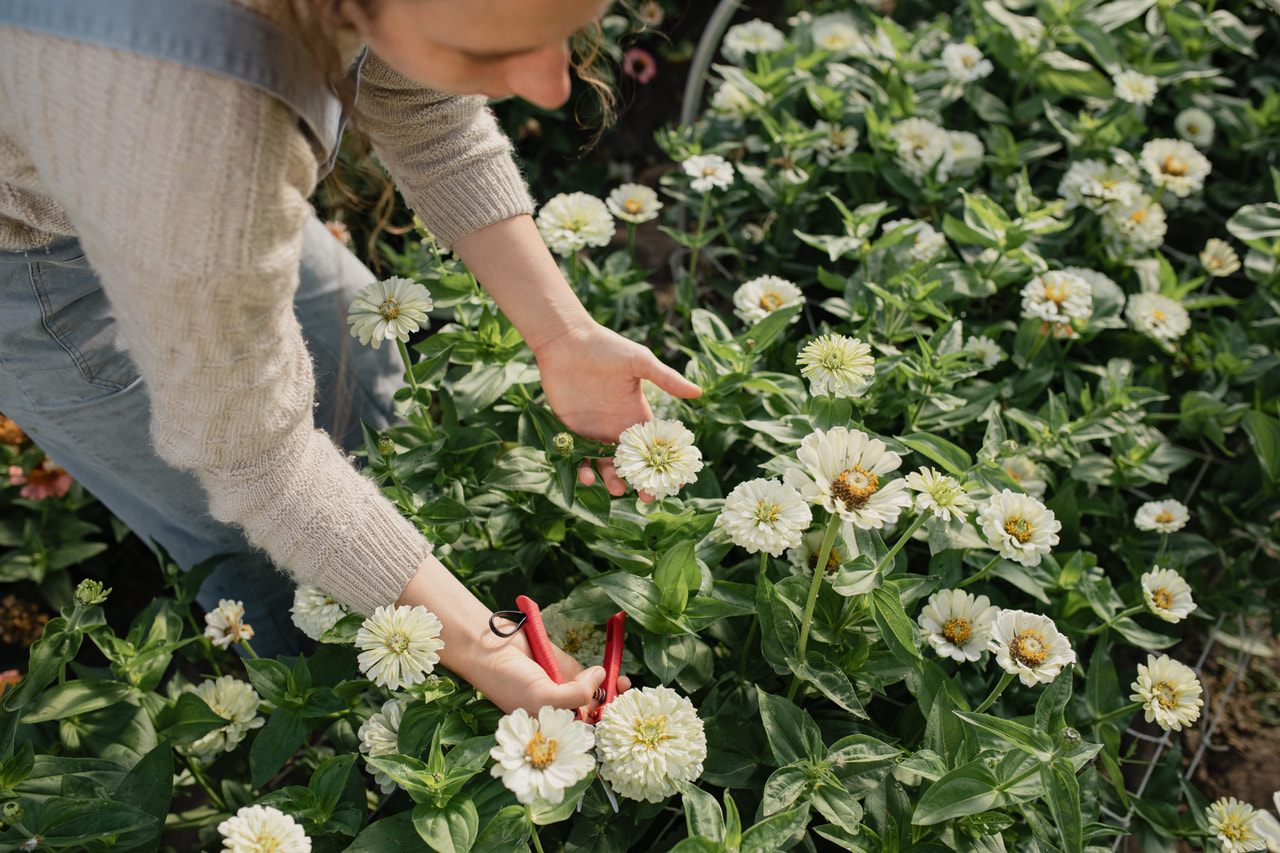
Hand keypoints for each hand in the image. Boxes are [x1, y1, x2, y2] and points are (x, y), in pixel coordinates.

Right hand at [476, 624, 631, 715]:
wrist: (491, 647)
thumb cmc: (507, 681)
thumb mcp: (542, 697)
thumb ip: (574, 695)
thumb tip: (601, 677)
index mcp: (550, 728)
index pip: (581, 735)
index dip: (601, 730)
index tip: (620, 725)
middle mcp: (559, 711)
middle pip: (593, 716)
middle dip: (612, 711)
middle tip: (627, 705)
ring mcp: (564, 689)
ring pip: (597, 695)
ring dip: (613, 693)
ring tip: (625, 687)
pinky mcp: (567, 668)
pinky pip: (592, 674)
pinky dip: (606, 674)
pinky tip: (614, 673)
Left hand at [533, 320, 700, 496]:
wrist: (566, 341)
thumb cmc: (605, 347)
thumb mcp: (639, 362)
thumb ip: (666, 379)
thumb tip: (698, 392)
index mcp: (636, 414)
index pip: (655, 446)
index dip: (665, 464)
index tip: (676, 482)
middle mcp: (616, 427)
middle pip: (632, 463)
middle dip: (641, 481)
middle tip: (647, 498)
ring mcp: (594, 431)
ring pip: (606, 465)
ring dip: (612, 480)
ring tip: (617, 489)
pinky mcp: (571, 432)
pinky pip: (578, 457)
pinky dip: (583, 470)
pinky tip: (587, 475)